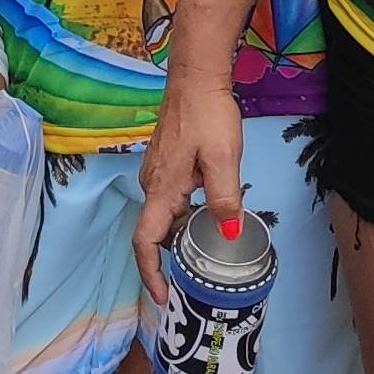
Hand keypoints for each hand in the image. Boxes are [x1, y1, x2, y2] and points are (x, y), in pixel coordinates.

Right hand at [129, 81, 248, 314]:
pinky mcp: (165, 163)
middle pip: (155, 232)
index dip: (150, 273)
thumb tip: (228, 234)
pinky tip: (207, 212)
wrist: (195, 77)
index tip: (161, 297)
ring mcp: (156, 172)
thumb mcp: (222, 158)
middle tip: (200, 276)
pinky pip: (170, 199)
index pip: (145, 241)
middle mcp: (152, 184)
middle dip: (172, 259)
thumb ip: (224, 198)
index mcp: (162, 188)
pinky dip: (184, 215)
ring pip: (165, 215)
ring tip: (208, 249)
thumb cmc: (207, 114)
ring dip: (182, 235)